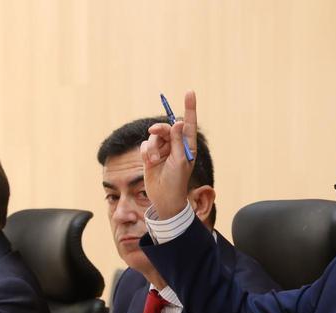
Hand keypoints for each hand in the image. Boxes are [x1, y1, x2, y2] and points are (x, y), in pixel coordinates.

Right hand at [141, 90, 197, 219]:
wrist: (164, 198)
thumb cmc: (177, 181)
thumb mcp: (180, 160)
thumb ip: (177, 141)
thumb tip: (178, 122)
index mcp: (187, 146)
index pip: (188, 123)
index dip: (189, 108)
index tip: (190, 92)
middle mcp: (175, 145)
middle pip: (166, 127)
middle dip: (160, 129)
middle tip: (154, 131)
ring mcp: (162, 150)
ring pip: (154, 137)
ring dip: (152, 147)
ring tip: (154, 160)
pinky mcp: (150, 155)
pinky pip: (145, 145)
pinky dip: (146, 152)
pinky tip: (150, 162)